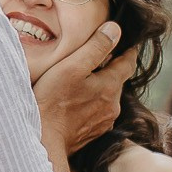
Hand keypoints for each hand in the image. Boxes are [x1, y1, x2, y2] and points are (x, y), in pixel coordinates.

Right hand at [32, 20, 125, 151]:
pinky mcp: (92, 134)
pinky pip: (97, 113)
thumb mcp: (72, 66)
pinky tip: (74, 103)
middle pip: (117, 81)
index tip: (127, 43)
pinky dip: (90, 105)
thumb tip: (115, 29)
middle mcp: (112, 106)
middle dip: (109, 70)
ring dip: (99, 88)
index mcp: (110, 86)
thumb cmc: (52, 101)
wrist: (42, 141)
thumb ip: (95, 47)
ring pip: (107, 98)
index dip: (128, 51)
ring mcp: (103, 122)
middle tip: (95, 60)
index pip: (128, 63)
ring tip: (81, 82)